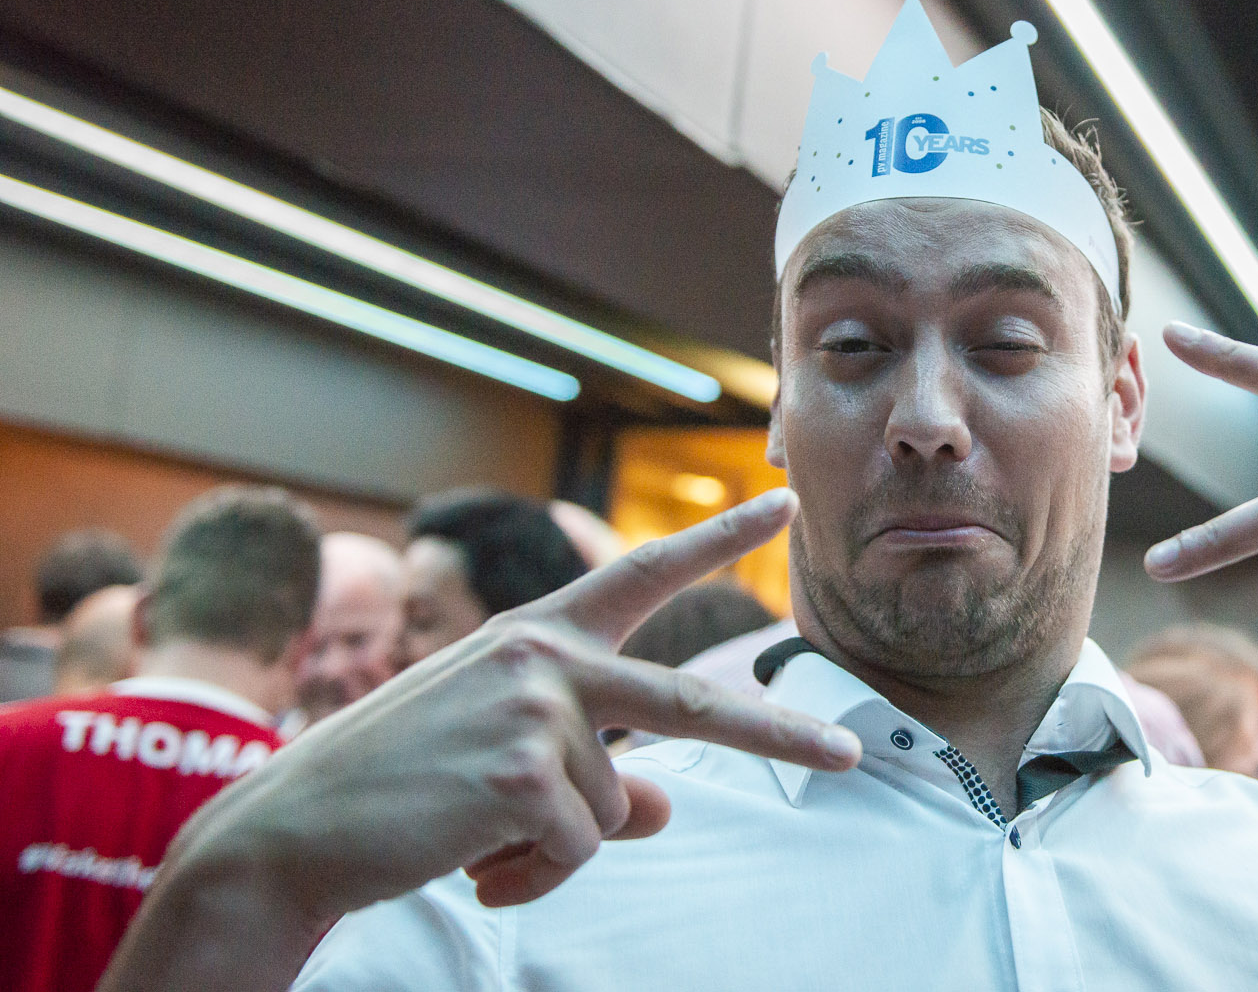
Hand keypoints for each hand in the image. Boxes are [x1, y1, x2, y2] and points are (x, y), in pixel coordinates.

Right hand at [167, 489, 859, 921]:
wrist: (291, 830)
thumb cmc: (403, 785)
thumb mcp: (505, 754)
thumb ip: (593, 763)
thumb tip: (665, 807)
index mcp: (541, 636)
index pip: (643, 572)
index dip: (717, 538)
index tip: (783, 502)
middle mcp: (544, 657)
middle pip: (692, 705)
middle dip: (780, 736)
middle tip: (849, 756)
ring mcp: (533, 709)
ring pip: (615, 810)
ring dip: (557, 846)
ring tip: (475, 832)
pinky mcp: (517, 771)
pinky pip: (576, 849)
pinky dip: (530, 872)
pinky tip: (467, 854)